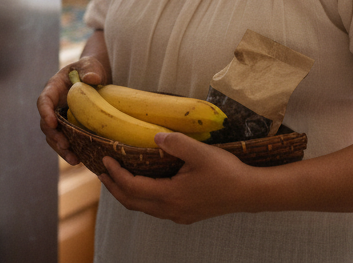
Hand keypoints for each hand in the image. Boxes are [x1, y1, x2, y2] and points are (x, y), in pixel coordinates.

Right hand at [36, 56, 109, 164]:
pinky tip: (81, 160)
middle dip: (54, 136)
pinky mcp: (69, 127)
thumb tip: (92, 79)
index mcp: (54, 89)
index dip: (45, 112)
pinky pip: (66, 140)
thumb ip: (90, 70)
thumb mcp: (91, 65)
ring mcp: (60, 117)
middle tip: (65, 146)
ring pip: (54, 136)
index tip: (52, 122)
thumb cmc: (90, 68)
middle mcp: (54, 105)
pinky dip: (71, 150)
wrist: (96, 77)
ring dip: (62, 149)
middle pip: (47, 124)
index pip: (44, 101)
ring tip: (74, 160)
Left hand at [99, 133, 259, 223]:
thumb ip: (175, 143)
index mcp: (170, 196)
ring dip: (127, 193)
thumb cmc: (226, 172)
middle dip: (114, 186)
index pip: (133, 187)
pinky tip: (143, 184)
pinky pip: (154, 208)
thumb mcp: (200, 152)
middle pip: (132, 202)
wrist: (249, 192)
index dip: (116, 174)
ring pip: (143, 208)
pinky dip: (141, 197)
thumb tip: (155, 136)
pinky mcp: (186, 214)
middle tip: (102, 171)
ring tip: (116, 177)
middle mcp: (171, 210)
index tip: (106, 159)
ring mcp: (178, 215)